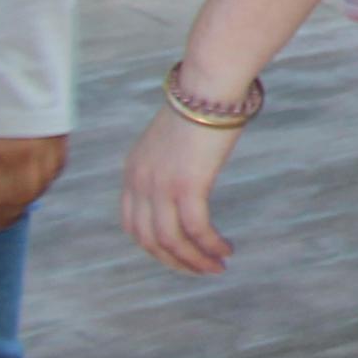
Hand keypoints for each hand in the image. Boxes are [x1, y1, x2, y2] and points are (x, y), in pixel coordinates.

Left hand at [0, 133, 63, 232]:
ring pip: (39, 188)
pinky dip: (44, 184)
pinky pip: (56, 171)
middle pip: (19, 200)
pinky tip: (35, 188)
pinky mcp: (60, 139)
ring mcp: (45, 150)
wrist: (17, 70)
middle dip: (7, 217)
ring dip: (25, 203)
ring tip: (14, 211)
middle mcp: (24, 159)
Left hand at [120, 108, 240, 274]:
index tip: (179, 254)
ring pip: (171, 241)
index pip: (133, 224)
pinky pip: (196, 229)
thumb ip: (168, 162)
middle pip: (149, 240)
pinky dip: (210, 245)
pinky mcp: (187, 186)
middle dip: (175, 261)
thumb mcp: (171, 138)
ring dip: (194, 260)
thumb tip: (186, 175)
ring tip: (216, 267)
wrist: (208, 88)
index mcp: (132, 172)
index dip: (154, 246)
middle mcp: (139, 184)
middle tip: (200, 269)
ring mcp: (160, 187)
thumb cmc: (199, 105)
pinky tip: (225, 250)